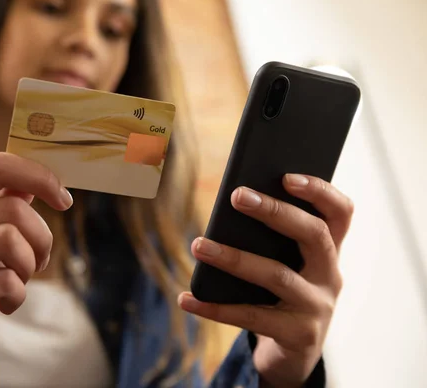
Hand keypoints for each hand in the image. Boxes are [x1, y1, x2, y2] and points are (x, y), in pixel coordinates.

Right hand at [0, 153, 72, 364]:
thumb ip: (8, 198)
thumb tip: (46, 177)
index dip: (39, 177)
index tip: (64, 200)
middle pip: (12, 209)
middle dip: (41, 238)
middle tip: (40, 259)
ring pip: (9, 240)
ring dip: (29, 266)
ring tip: (19, 279)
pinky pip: (4, 281)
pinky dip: (18, 294)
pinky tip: (6, 302)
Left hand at [179, 174, 352, 387]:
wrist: (294, 353)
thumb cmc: (281, 294)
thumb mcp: (286, 264)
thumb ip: (272, 238)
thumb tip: (232, 204)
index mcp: (329, 250)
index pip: (340, 213)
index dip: (319, 191)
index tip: (287, 176)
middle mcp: (330, 275)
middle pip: (313, 235)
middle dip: (275, 212)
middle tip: (237, 195)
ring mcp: (318, 307)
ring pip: (277, 275)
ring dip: (234, 258)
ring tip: (198, 245)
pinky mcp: (298, 335)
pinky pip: (252, 317)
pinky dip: (215, 308)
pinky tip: (187, 298)